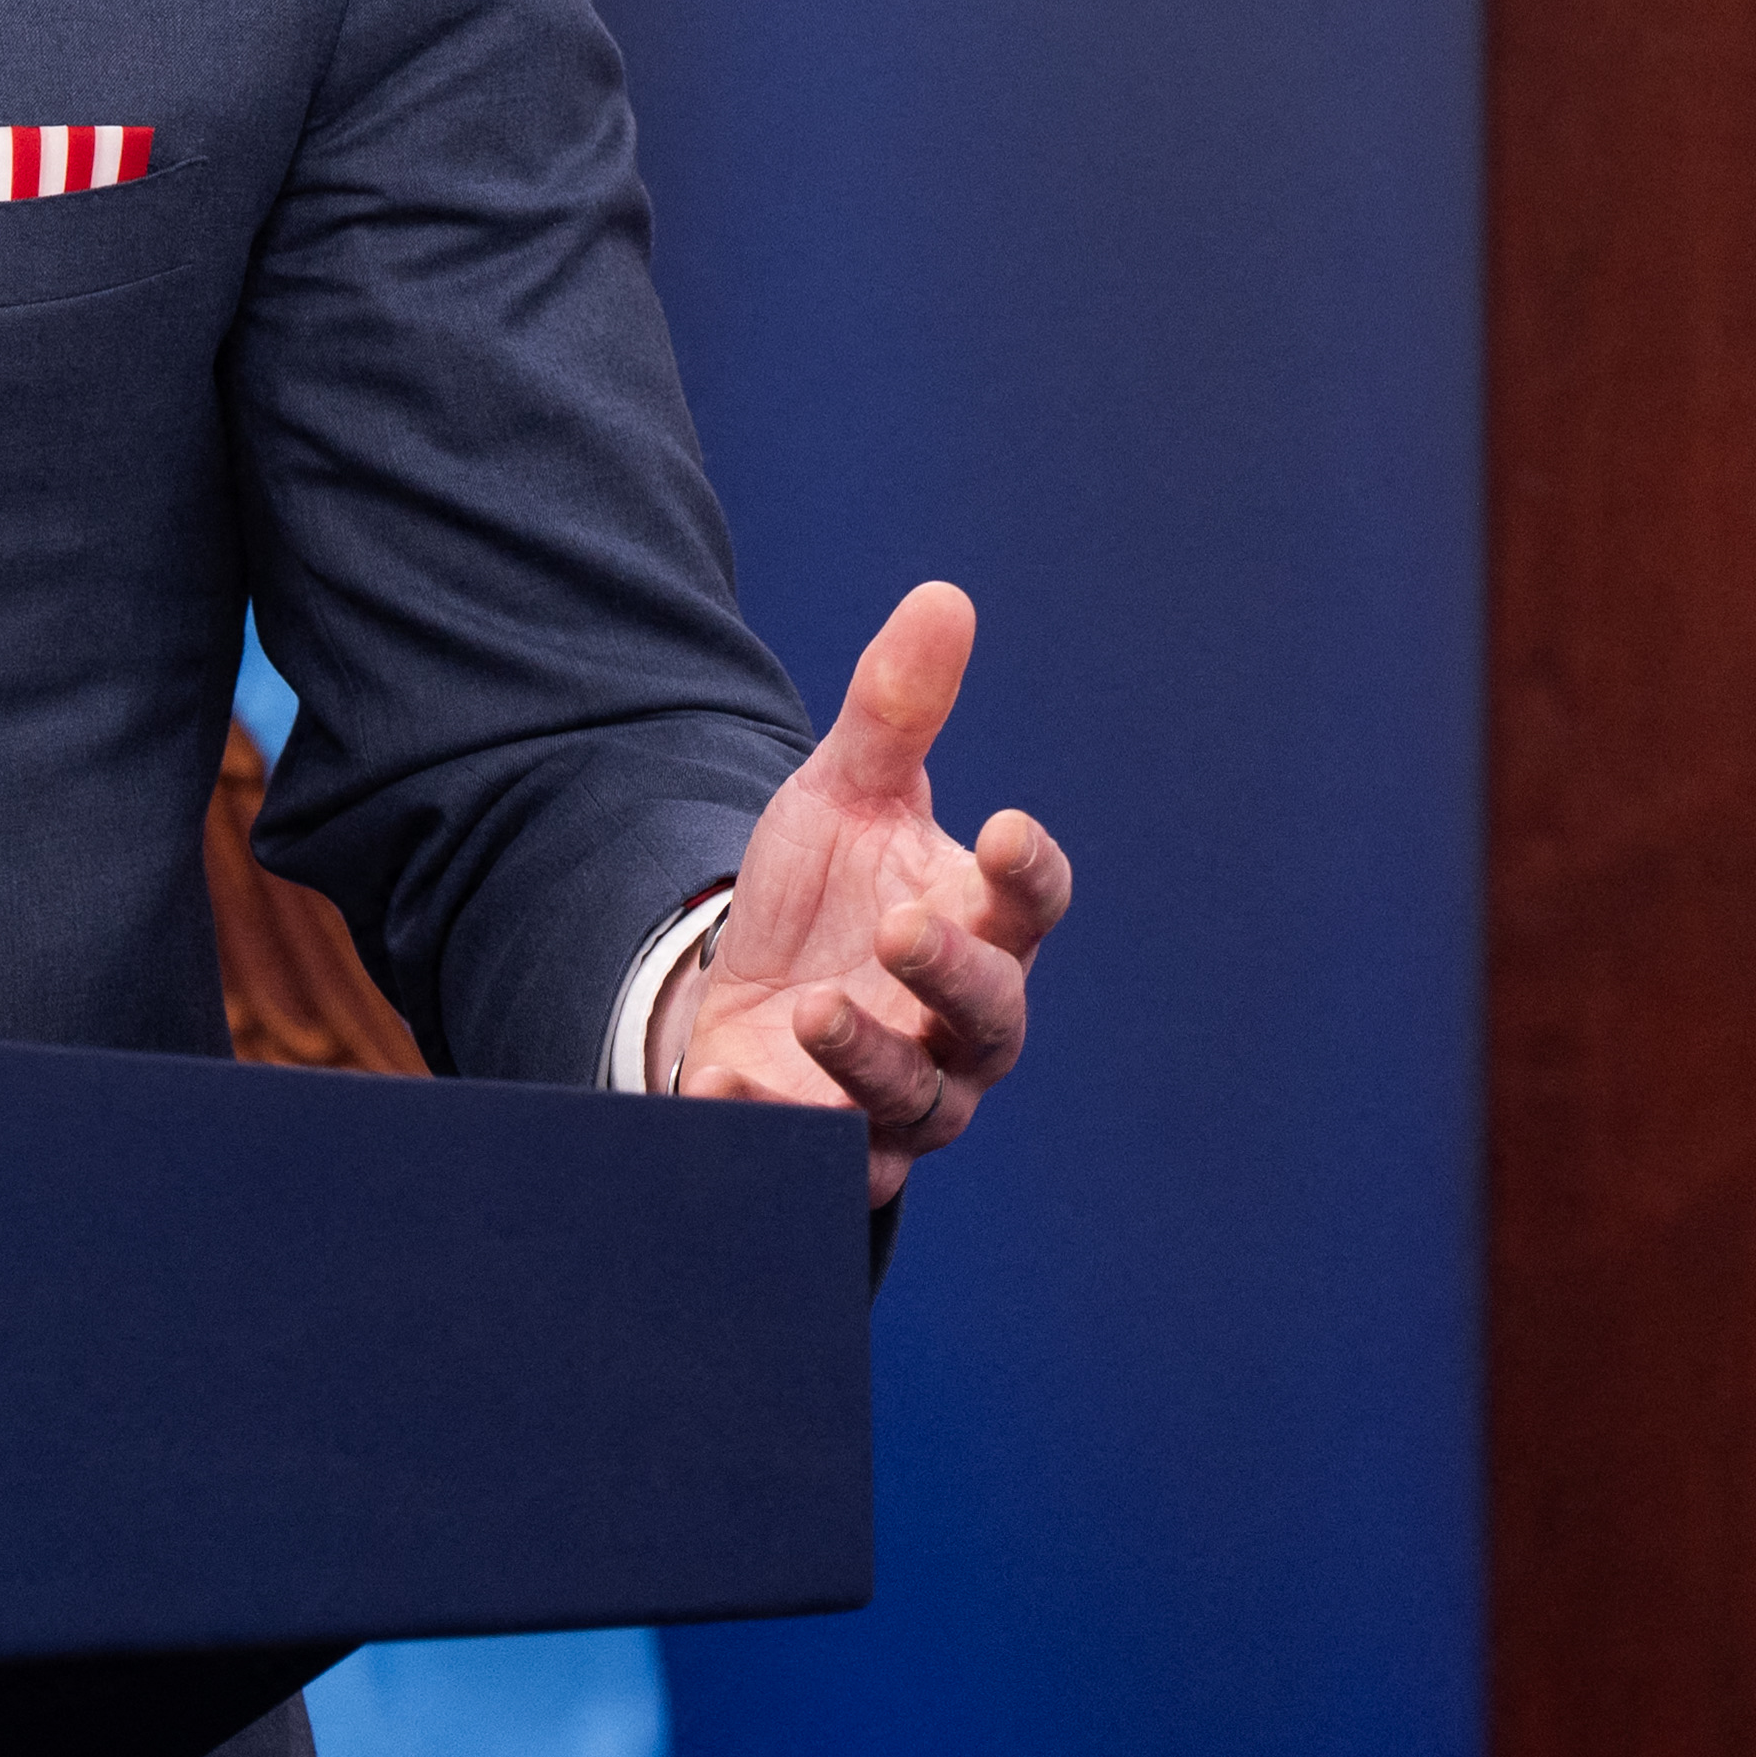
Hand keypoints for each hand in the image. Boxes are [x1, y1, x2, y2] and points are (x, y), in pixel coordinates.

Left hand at [662, 581, 1067, 1199]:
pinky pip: (822, 1160)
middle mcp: (964, 1021)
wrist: (747, 995)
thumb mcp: (846, 794)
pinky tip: (720, 1085)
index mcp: (983, 922)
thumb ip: (894, 710)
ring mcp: (907, 1095)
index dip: (1031, 873)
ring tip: (810, 1008)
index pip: (1035, 904)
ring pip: (917, 1097)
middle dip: (951, 975)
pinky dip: (771, 1129)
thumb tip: (943, 596)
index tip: (1007, 829)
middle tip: (901, 928)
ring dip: (866, 1057)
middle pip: (992, 1014)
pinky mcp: (834, 1149)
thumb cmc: (824, 893)